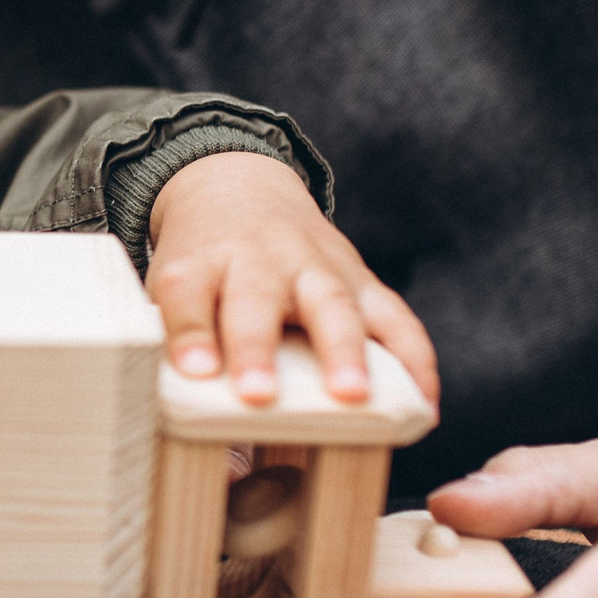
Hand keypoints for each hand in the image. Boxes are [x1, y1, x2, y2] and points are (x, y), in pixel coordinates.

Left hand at [144, 151, 437, 405]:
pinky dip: (414, 360)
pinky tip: (423, 406)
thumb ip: (176, 332)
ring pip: (332, 303)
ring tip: (352, 396)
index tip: (194, 371)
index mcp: (201, 260)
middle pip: (258, 296)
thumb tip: (184, 398)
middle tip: (257, 394)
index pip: (186, 291)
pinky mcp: (361, 280)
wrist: (240, 190)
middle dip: (258, 346)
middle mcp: (259, 258)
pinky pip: (394, 318)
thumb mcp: (174, 283)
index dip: (188, 331)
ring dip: (344, 351)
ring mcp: (315, 265)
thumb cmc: (204, 260)